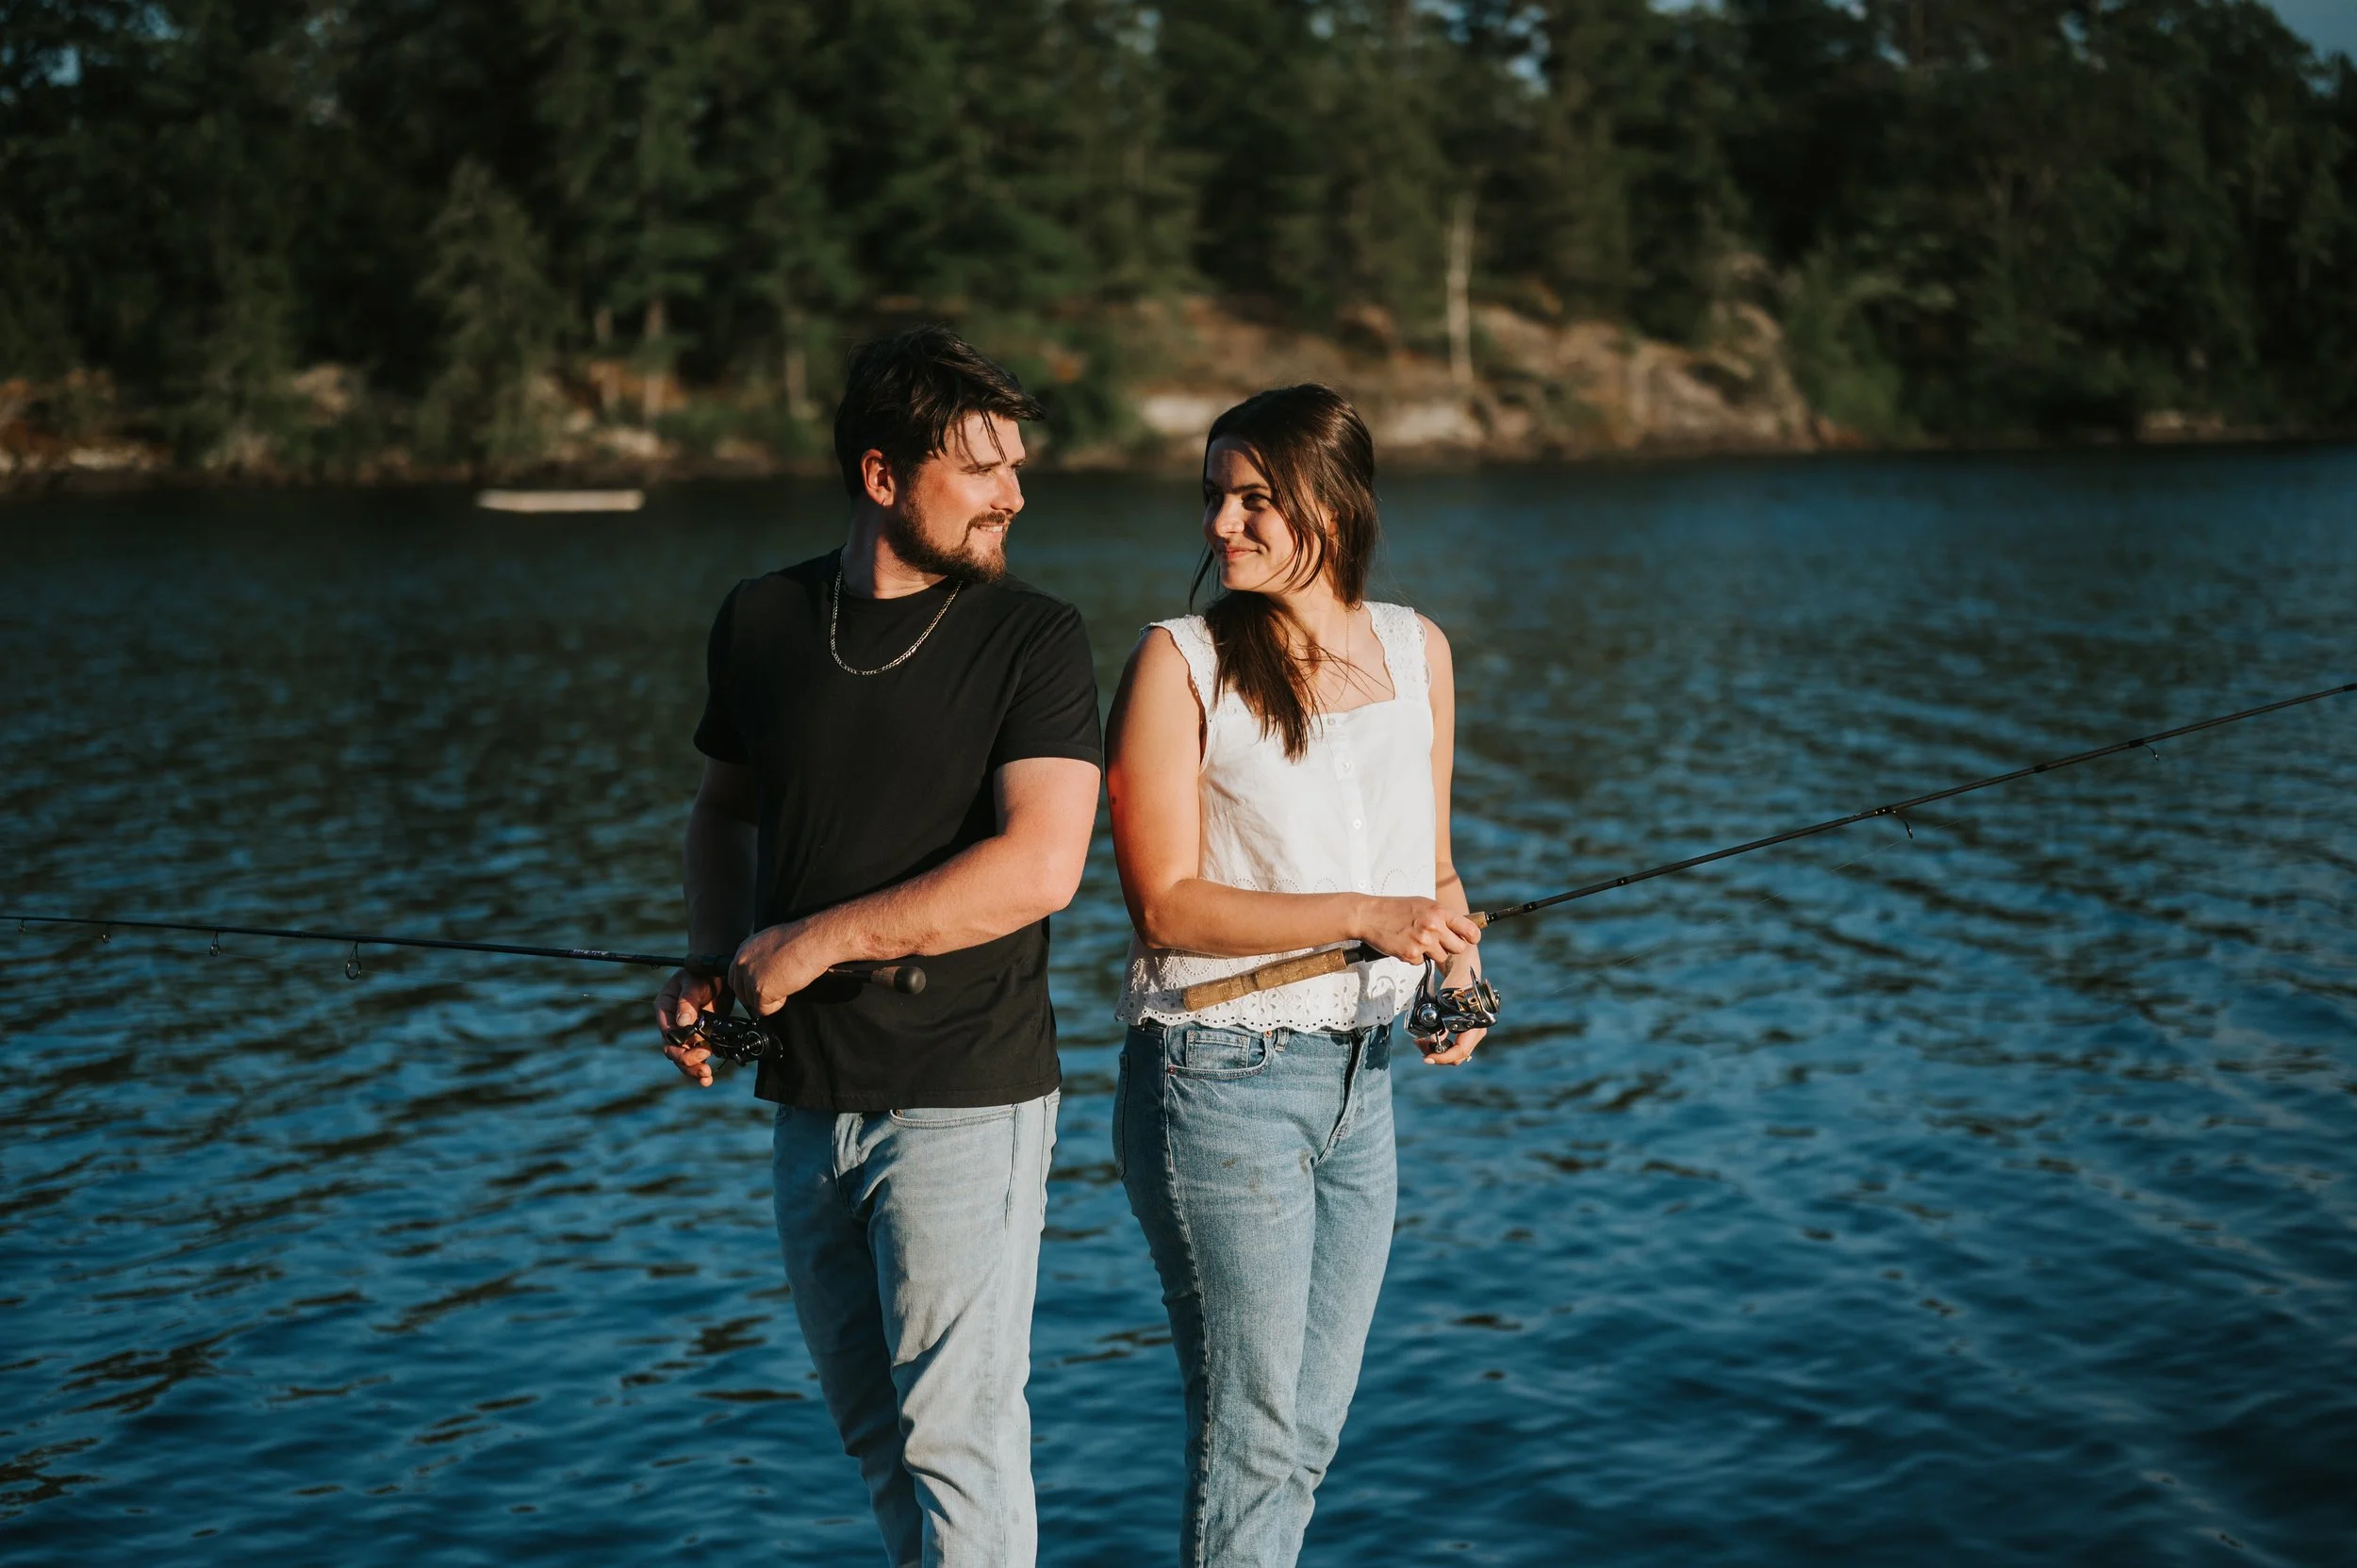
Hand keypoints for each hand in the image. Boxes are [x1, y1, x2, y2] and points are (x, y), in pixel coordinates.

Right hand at [654, 967, 728, 1088]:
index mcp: (664, 1008)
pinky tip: (707, 1078)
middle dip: (687, 1061)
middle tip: (704, 1068)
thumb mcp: (694, 982)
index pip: (667, 1032)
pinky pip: (696, 1056)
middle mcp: (671, 1023)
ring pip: (683, 1057)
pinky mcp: (698, 1038)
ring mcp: (685, 1032)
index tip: (700, 1047)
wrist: (719, 974)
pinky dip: (700, 1068)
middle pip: (672, 1050)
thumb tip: (682, 1022)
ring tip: (706, 1077)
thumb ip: (687, 1001)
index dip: (680, 1045)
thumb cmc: (702, 973)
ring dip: (693, 1070)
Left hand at [728, 918, 839, 1018]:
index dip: (748, 985)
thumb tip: (763, 970)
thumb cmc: (799, 939)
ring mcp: (749, 978)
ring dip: (769, 999)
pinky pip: (764, 1009)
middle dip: (755, 996)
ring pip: (752, 1002)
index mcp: (744, 950)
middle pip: (740, 992)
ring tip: (785, 985)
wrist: (811, 942)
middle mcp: (742, 963)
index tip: (759, 987)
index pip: (735, 976)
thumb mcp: (771, 942)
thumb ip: (760, 958)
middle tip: (773, 991)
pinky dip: (776, 1005)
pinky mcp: (760, 991)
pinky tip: (787, 990)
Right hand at [1356, 896, 1481, 966]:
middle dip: (1450, 947)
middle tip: (1438, 941)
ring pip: (1441, 957)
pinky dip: (1414, 957)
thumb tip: (1461, 930)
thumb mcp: (1423, 905)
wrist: (1369, 915)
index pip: (1469, 930)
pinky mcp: (1411, 954)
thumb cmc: (1396, 909)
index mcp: (1439, 911)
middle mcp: (1434, 926)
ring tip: (1416, 940)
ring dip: (1431, 953)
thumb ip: (1442, 916)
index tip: (1470, 940)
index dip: (1472, 938)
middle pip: (1459, 948)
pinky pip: (1422, 962)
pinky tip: (1404, 944)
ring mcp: (1423, 941)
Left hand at [1413, 951, 1488, 1066]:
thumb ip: (1440, 1025)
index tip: (1426, 1057)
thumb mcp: (1444, 1005)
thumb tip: (1433, 1042)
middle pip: (1458, 1055)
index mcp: (1475, 1025)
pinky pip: (1455, 1044)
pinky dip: (1442, 1044)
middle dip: (1438, 1054)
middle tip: (1420, 1044)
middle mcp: (1477, 1031)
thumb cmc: (1455, 987)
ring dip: (1438, 1049)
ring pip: (1456, 1051)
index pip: (1460, 1051)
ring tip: (1421, 1040)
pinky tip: (1430, 1037)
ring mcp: (1474, 1032)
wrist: (1463, 974)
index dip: (1442, 1058)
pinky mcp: (1467, 1030)